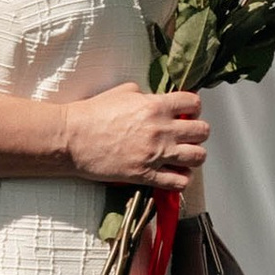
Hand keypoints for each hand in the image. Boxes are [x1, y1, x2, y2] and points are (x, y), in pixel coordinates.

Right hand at [64, 84, 207, 192]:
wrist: (71, 138)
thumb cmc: (93, 113)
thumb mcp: (124, 92)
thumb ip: (148, 95)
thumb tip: (159, 100)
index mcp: (155, 106)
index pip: (194, 104)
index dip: (194, 108)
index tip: (187, 112)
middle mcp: (160, 130)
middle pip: (202, 131)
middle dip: (197, 132)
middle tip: (187, 135)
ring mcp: (154, 154)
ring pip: (197, 157)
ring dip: (194, 156)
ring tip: (184, 155)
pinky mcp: (145, 175)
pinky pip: (178, 182)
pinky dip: (181, 179)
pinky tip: (175, 174)